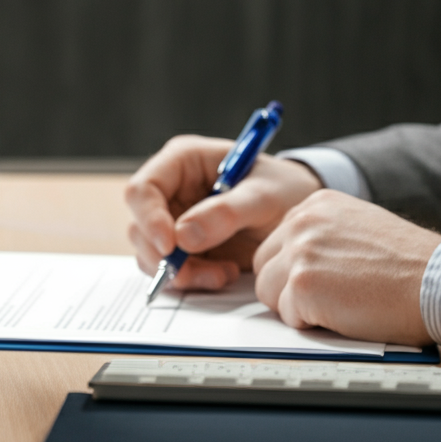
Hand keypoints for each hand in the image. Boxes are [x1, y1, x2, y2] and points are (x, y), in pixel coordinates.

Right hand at [125, 135, 321, 288]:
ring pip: (150, 252)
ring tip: (221, 274)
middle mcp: (170, 189)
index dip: (149, 218)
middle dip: (161, 254)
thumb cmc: (284, 189)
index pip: (143, 188)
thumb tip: (183, 236)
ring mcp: (173, 219)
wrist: (301, 212)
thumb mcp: (265, 195)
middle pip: (139, 225)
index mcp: (182, 161)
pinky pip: (169, 269)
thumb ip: (226, 212)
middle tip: (191, 273)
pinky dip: (190, 280)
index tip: (171, 246)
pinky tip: (222, 274)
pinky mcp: (183, 246)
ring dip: (179, 272)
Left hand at [253, 189, 440, 345]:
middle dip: (288, 288)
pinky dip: (312, 325)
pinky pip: (287, 316)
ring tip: (340, 303)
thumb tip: (292, 258)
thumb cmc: (410, 265)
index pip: (277, 243)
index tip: (320, 280)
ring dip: (298, 307)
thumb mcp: (359, 228)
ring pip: (268, 293)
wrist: (439, 282)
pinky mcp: (302, 283)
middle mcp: (302, 221)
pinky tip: (345, 313)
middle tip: (330, 297)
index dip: (294, 270)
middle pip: (264, 266)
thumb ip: (322, 235)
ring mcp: (300, 251)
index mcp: (315, 204)